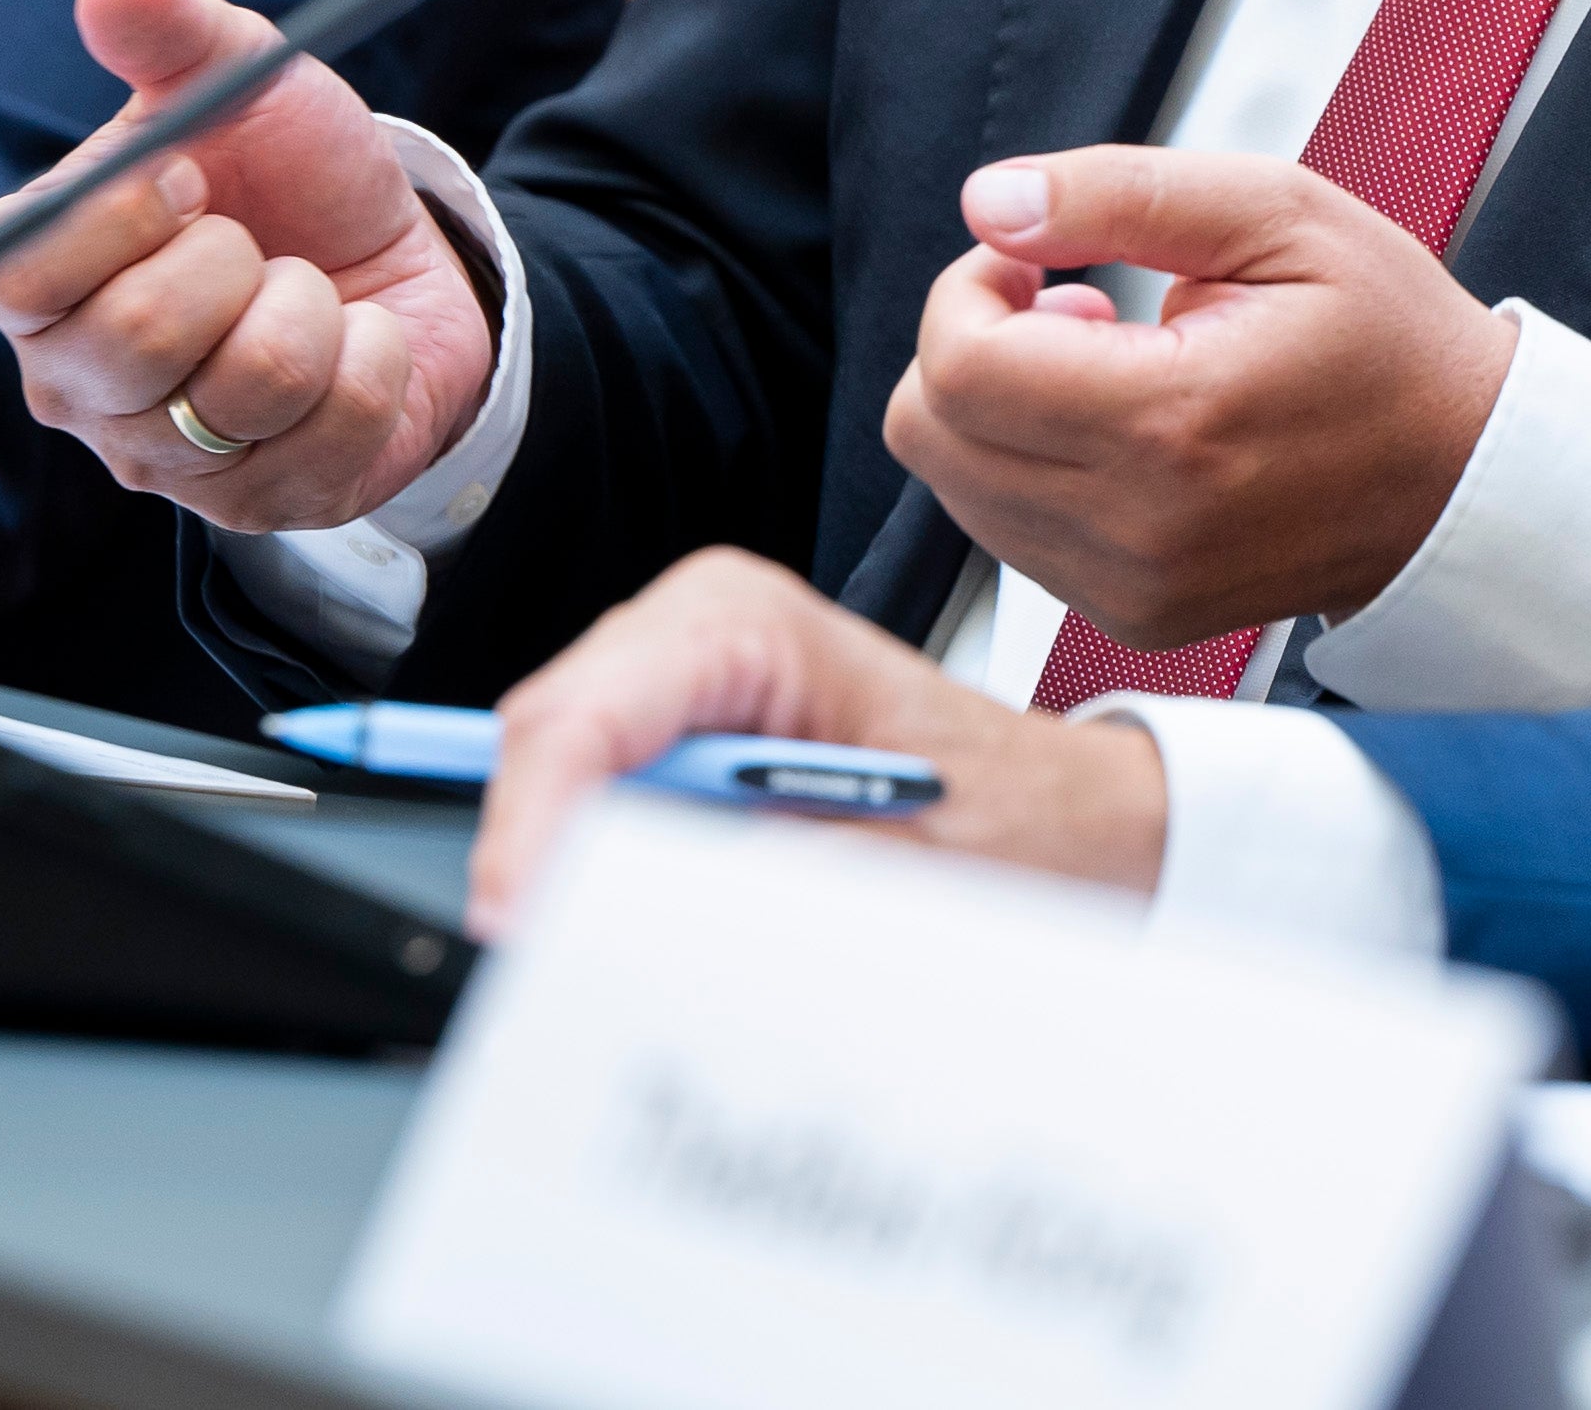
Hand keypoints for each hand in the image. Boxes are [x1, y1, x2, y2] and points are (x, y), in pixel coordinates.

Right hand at [0, 0, 494, 532]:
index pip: (19, 272)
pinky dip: (376, 363)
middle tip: (256, 244)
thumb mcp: (246, 83)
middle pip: (133, 338)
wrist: (402, 260)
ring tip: (308, 294)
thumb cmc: (292, 179)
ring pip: (251, 384)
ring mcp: (166, 461)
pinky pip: (335, 430)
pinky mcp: (262, 507)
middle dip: (235, 262)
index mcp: (40, 285)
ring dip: (317, 308)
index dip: (121, 213)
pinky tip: (356, 345)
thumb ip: (174, 34)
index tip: (190, 176)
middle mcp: (79, 388)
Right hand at [470, 548, 1164, 937]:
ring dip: (572, 871)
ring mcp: (684, 687)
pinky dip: (605, 877)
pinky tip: (652, 922)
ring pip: (555, 781)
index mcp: (750, 626)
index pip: (581, 716)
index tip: (517, 923)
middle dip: (537, 854)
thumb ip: (756, 883)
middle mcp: (702, 634)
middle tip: (556, 965)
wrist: (1074, 826)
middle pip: (547, 744)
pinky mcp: (683, 748)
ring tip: (621, 949)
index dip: (529, 826)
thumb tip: (633, 912)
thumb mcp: (892, 868)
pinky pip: (596, 809)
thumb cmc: (1016, 820)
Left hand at [883, 149, 1518, 648]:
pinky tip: (1124, 424)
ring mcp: (1132, 586)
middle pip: (930, 434)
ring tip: (1111, 360)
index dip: (968, 288)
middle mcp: (1140, 526)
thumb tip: (991, 201)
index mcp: (1173, 422)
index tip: (1036, 258)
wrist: (1468, 477)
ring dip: (999, 409)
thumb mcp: (1278, 213)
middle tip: (1069, 301)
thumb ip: (1119, 193)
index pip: (960, 369)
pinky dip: (1033, 468)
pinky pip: (1010, 534)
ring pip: (956, 489)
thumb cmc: (1389, 338)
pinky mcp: (1132, 615)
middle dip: (971, 343)